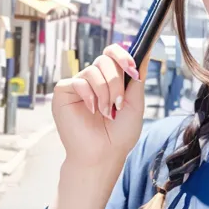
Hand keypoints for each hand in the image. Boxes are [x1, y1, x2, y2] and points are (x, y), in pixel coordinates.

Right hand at [52, 44, 144, 170]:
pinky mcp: (63, 92)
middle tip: (118, 103)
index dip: (122, 55)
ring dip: (105, 93)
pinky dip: (90, 96)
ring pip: (93, 71)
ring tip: (106, 113)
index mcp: (109, 80)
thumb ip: (137, 79)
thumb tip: (145, 53)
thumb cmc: (119, 134)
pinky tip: (91, 111)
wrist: (103, 154)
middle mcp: (93, 80)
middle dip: (116, 81)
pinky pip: (78, 81)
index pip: (112, 54)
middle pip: (105, 60)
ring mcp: (78, 85)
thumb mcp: (135, 104)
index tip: (132, 69)